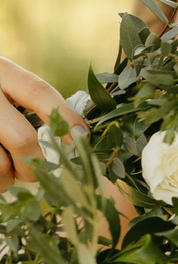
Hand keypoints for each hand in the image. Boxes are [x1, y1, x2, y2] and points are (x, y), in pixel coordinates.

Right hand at [0, 58, 85, 189]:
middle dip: (38, 164)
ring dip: (8, 178)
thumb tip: (75, 137)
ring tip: (8, 174)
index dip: (65, 117)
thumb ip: (29, 102)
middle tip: (41, 172)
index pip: (38, 92)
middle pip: (22, 139)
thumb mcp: (5, 85)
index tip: (82, 138)